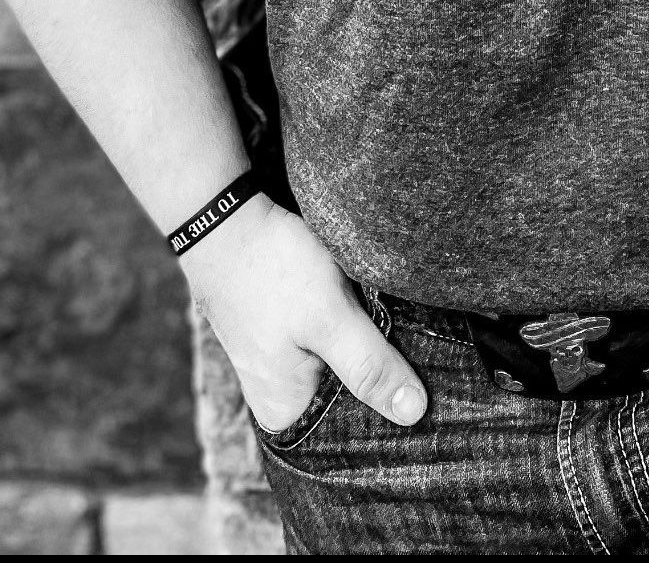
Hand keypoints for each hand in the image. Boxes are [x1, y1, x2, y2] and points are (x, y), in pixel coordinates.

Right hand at [181, 195, 427, 429]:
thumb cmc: (271, 269)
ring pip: (342, 367)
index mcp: (284, 412)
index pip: (352, 435)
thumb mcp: (329, 318)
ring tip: (392, 326)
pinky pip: (329, 343)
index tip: (426, 393)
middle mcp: (278, 396)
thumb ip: (370, 367)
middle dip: (381, 377)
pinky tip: (368, 310)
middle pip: (349, 401)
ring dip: (368, 348)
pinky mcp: (284, 330)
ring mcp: (279, 362)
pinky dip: (351, 329)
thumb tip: (414, 413)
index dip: (391, 414)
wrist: (222, 214)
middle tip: (418, 352)